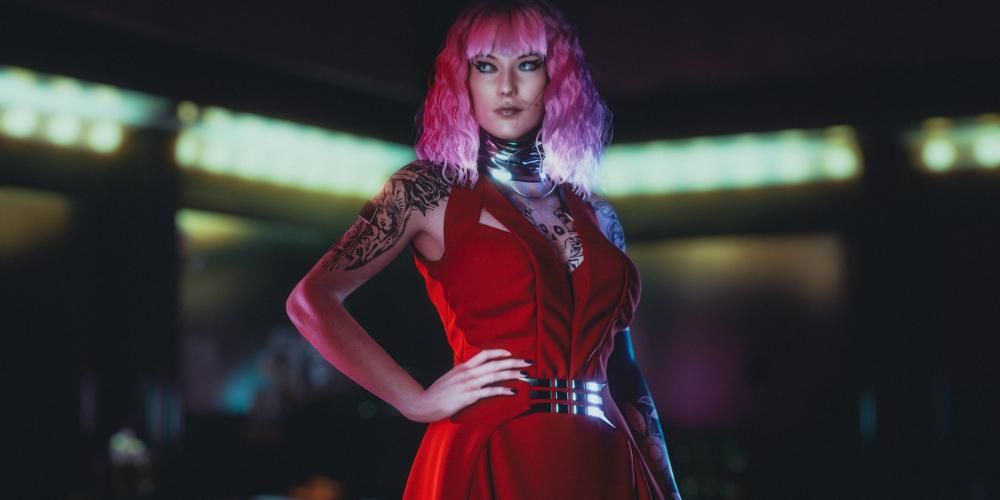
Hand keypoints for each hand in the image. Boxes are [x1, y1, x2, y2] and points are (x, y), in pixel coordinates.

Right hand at [402, 349, 531, 422]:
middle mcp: (468, 373)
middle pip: (495, 364)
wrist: (424, 403)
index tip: (511, 354)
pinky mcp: (468, 396)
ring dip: (511, 374)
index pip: (484, 354)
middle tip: (527, 362)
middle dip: (513, 362)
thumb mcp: (452, 377)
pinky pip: (489, 392)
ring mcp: (468, 384)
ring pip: (494, 375)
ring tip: (524, 375)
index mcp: (464, 367)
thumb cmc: (438, 392)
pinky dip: (502, 390)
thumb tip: (477, 372)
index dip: (499, 353)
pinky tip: (512, 391)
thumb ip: (464, 373)